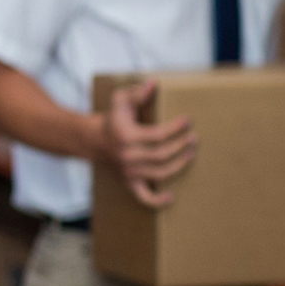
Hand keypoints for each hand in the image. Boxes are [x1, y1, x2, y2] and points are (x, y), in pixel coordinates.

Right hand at [96, 79, 195, 207]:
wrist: (91, 140)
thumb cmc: (111, 119)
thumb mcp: (120, 100)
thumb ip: (137, 92)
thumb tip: (153, 84)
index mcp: (126, 136)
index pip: (158, 134)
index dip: (175, 128)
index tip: (187, 120)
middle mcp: (127, 156)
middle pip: (162, 154)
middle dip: (181, 145)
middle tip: (193, 137)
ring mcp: (128, 171)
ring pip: (160, 173)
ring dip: (179, 164)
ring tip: (190, 153)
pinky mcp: (129, 182)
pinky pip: (143, 197)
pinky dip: (157, 200)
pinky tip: (171, 197)